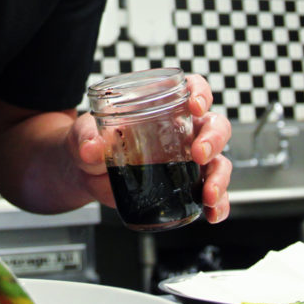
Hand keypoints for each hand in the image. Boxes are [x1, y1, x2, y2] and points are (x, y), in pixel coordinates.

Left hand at [72, 73, 231, 222]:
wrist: (84, 172)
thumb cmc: (89, 141)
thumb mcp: (83, 135)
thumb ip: (86, 138)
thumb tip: (91, 148)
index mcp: (162, 107)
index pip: (193, 89)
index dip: (201, 93)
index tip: (195, 105)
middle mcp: (182, 131)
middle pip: (215, 126)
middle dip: (214, 139)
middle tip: (199, 154)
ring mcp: (185, 160)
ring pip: (219, 162)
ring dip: (220, 178)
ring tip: (208, 194)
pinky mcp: (183, 185)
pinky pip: (211, 195)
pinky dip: (219, 205)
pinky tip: (213, 214)